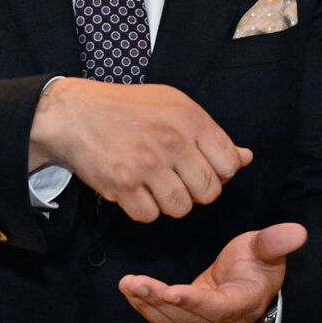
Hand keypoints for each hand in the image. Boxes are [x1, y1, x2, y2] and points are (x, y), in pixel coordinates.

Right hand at [29, 78, 251, 223]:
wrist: (76, 113)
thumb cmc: (128, 108)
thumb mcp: (175, 106)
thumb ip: (211, 134)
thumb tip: (246, 158)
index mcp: (191, 118)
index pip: (230, 164)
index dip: (219, 173)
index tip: (201, 167)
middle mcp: (172, 141)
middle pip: (209, 192)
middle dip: (196, 192)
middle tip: (177, 179)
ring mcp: (147, 165)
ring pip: (181, 208)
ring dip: (171, 203)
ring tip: (156, 185)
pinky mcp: (122, 185)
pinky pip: (149, 216)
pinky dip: (144, 209)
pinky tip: (135, 190)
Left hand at [118, 222, 305, 322]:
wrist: (251, 286)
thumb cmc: (258, 264)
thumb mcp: (266, 249)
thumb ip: (275, 241)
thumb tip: (299, 231)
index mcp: (243, 304)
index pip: (216, 308)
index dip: (193, 302)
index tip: (170, 291)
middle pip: (187, 317)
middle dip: (158, 300)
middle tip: (133, 282)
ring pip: (172, 322)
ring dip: (147, 305)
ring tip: (128, 285)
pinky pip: (166, 321)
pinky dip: (147, 308)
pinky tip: (131, 291)